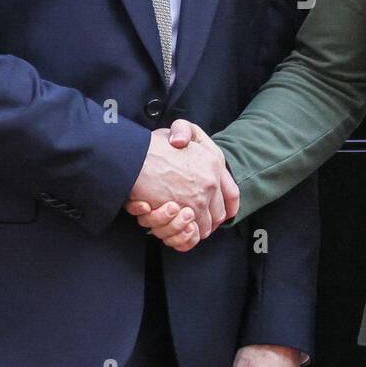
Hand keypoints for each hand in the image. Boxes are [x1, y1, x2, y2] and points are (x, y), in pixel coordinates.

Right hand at [128, 126, 238, 244]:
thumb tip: (183, 143)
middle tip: (194, 221)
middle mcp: (212, 181)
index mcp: (214, 161)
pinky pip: (192, 233)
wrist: (133, 157)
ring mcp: (201, 198)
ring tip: (180, 225)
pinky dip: (184, 236)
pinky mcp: (186, 211)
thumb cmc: (152, 145)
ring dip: (193, 229)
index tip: (225, 213)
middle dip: (207, 221)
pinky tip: (174, 228)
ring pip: (205, 226)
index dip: (228, 207)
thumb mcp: (178, 130)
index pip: (232, 193)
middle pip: (219, 215)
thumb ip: (187, 135)